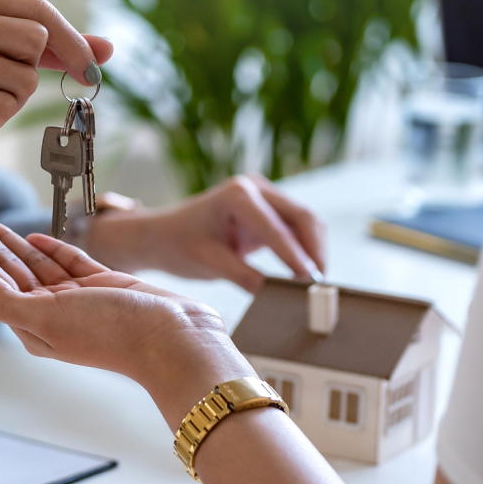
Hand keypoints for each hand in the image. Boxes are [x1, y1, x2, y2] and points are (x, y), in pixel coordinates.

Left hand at [0, 203, 250, 404]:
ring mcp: (77, 299)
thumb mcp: (52, 319)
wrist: (176, 340)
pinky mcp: (104, 286)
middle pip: (1, 264)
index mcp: (32, 323)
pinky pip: (68, 262)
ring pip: (30, 261)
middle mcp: (50, 311)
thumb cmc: (115, 333)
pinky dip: (48, 247)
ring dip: (4, 237)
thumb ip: (10, 301)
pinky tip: (32, 236)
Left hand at [84, 174, 324, 292]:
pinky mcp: (269, 209)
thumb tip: (282, 295)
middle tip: (320, 287)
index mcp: (236, 194)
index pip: (275, 228)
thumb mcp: (210, 264)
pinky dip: (306, 249)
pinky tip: (307, 274)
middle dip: (315, 251)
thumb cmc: (179, 245)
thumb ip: (247, 278)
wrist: (162, 235)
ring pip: (306, 221)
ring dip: (315, 250)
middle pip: (302, 217)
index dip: (295, 257)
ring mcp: (263, 195)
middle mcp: (254, 187)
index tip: (309, 283)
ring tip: (316, 284)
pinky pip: (297, 227)